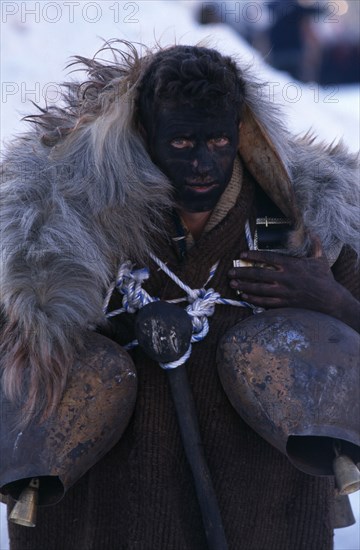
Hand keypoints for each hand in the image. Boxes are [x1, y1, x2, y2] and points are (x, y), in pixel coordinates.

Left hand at [228, 238, 359, 331]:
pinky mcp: (284, 303)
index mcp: (291, 265)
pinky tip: (244, 296)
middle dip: (242, 272)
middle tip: (230, 270)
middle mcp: (285, 278)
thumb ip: (314, 243)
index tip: (242, 254)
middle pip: (259, 274)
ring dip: (244, 285)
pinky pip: (265, 302)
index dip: (254, 255)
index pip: (268, 257)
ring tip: (233, 283)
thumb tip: (311, 229)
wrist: (330, 300)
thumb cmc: (324, 278)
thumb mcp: (320, 258)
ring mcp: (284, 292)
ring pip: (259, 288)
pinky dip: (253, 299)